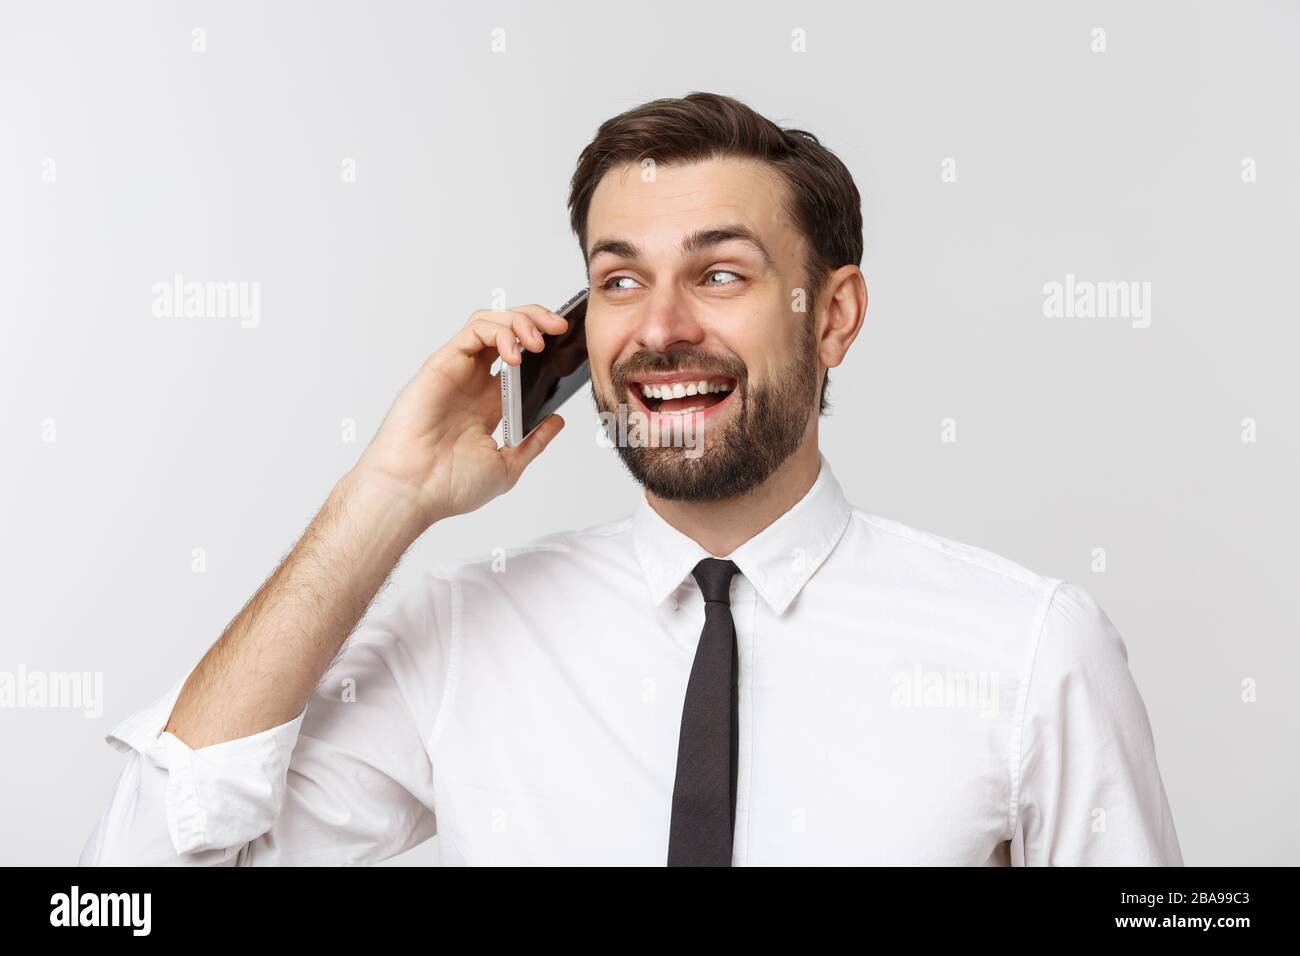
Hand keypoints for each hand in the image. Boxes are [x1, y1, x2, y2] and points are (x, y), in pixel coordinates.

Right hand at [350, 304, 569, 528]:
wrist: (415, 491)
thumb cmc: (449, 486)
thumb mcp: (507, 465)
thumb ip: (533, 442)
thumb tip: (556, 421)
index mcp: (490, 404)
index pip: (521, 360)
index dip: (545, 348)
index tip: (570, 348)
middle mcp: (474, 383)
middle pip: (508, 332)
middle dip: (537, 321)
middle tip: (560, 329)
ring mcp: (459, 371)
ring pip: (491, 322)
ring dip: (521, 321)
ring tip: (540, 341)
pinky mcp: (443, 363)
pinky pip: (474, 330)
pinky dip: (500, 332)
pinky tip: (515, 354)